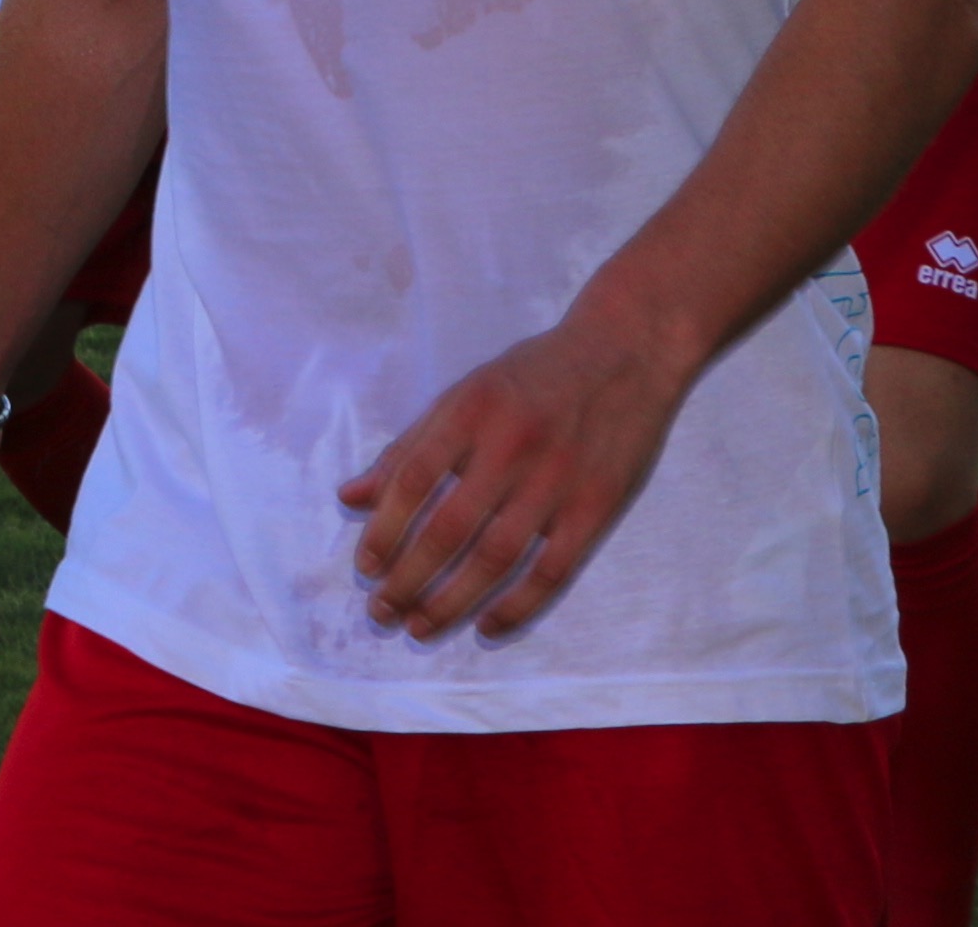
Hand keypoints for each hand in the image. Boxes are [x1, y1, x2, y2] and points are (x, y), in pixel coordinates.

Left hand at [336, 315, 694, 642]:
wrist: (627, 351)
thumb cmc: (534, 375)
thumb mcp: (464, 394)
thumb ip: (409, 446)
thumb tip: (350, 498)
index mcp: (472, 411)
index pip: (413, 479)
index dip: (385, 528)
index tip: (366, 566)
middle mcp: (512, 446)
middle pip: (450, 528)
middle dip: (409, 578)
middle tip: (383, 611)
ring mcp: (558, 480)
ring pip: (496, 558)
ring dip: (453, 601)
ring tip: (420, 627)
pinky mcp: (597, 507)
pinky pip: (553, 571)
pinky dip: (518, 606)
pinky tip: (487, 627)